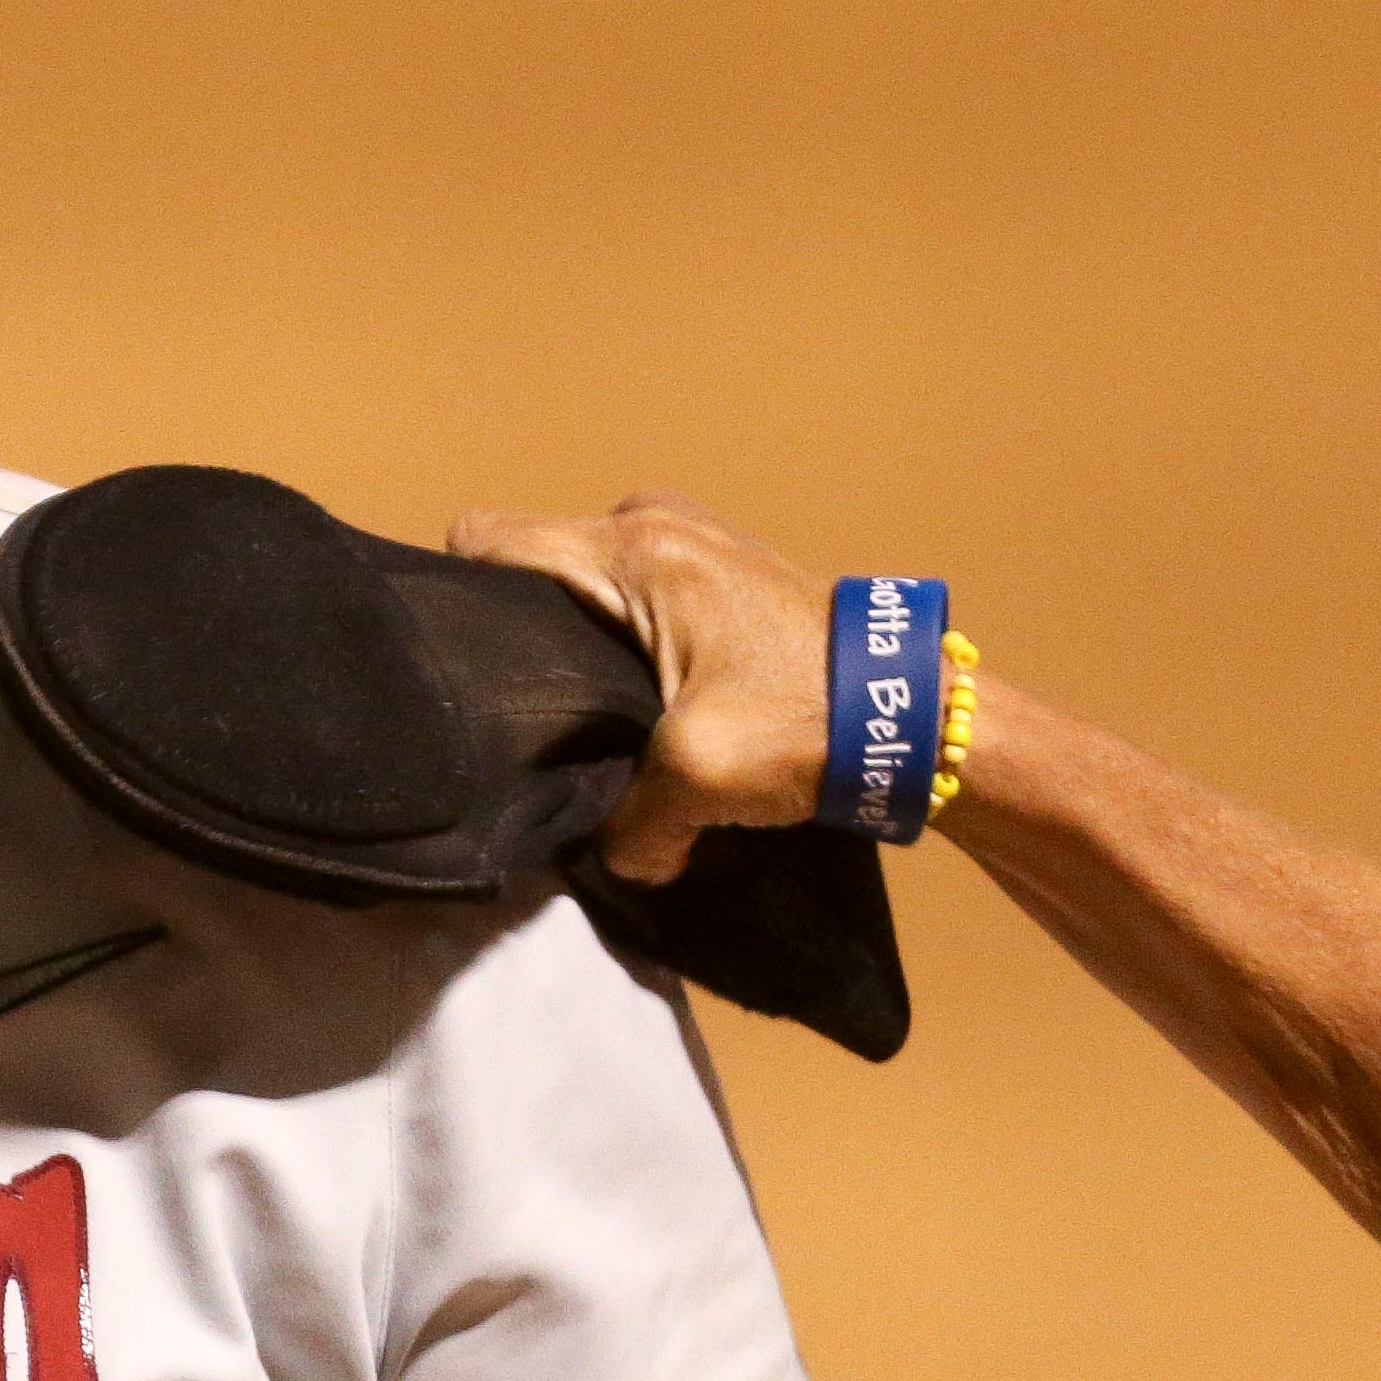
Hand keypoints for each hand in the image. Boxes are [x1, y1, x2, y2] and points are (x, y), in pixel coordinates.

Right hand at [446, 492, 836, 883]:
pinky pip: (636, 597)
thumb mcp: (697, 778)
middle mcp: (651, 523)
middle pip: (535, 568)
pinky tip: (647, 704)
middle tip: (539, 712)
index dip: (461, 601)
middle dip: (527, 634)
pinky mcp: (722, 572)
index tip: (473, 669)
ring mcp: (692, 539)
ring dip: (584, 645)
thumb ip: (626, 823)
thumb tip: (618, 857)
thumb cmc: (802, 720)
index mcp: (628, 549)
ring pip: (588, 587)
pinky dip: (630, 643)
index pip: (484, 539)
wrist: (919, 715)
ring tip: (596, 715)